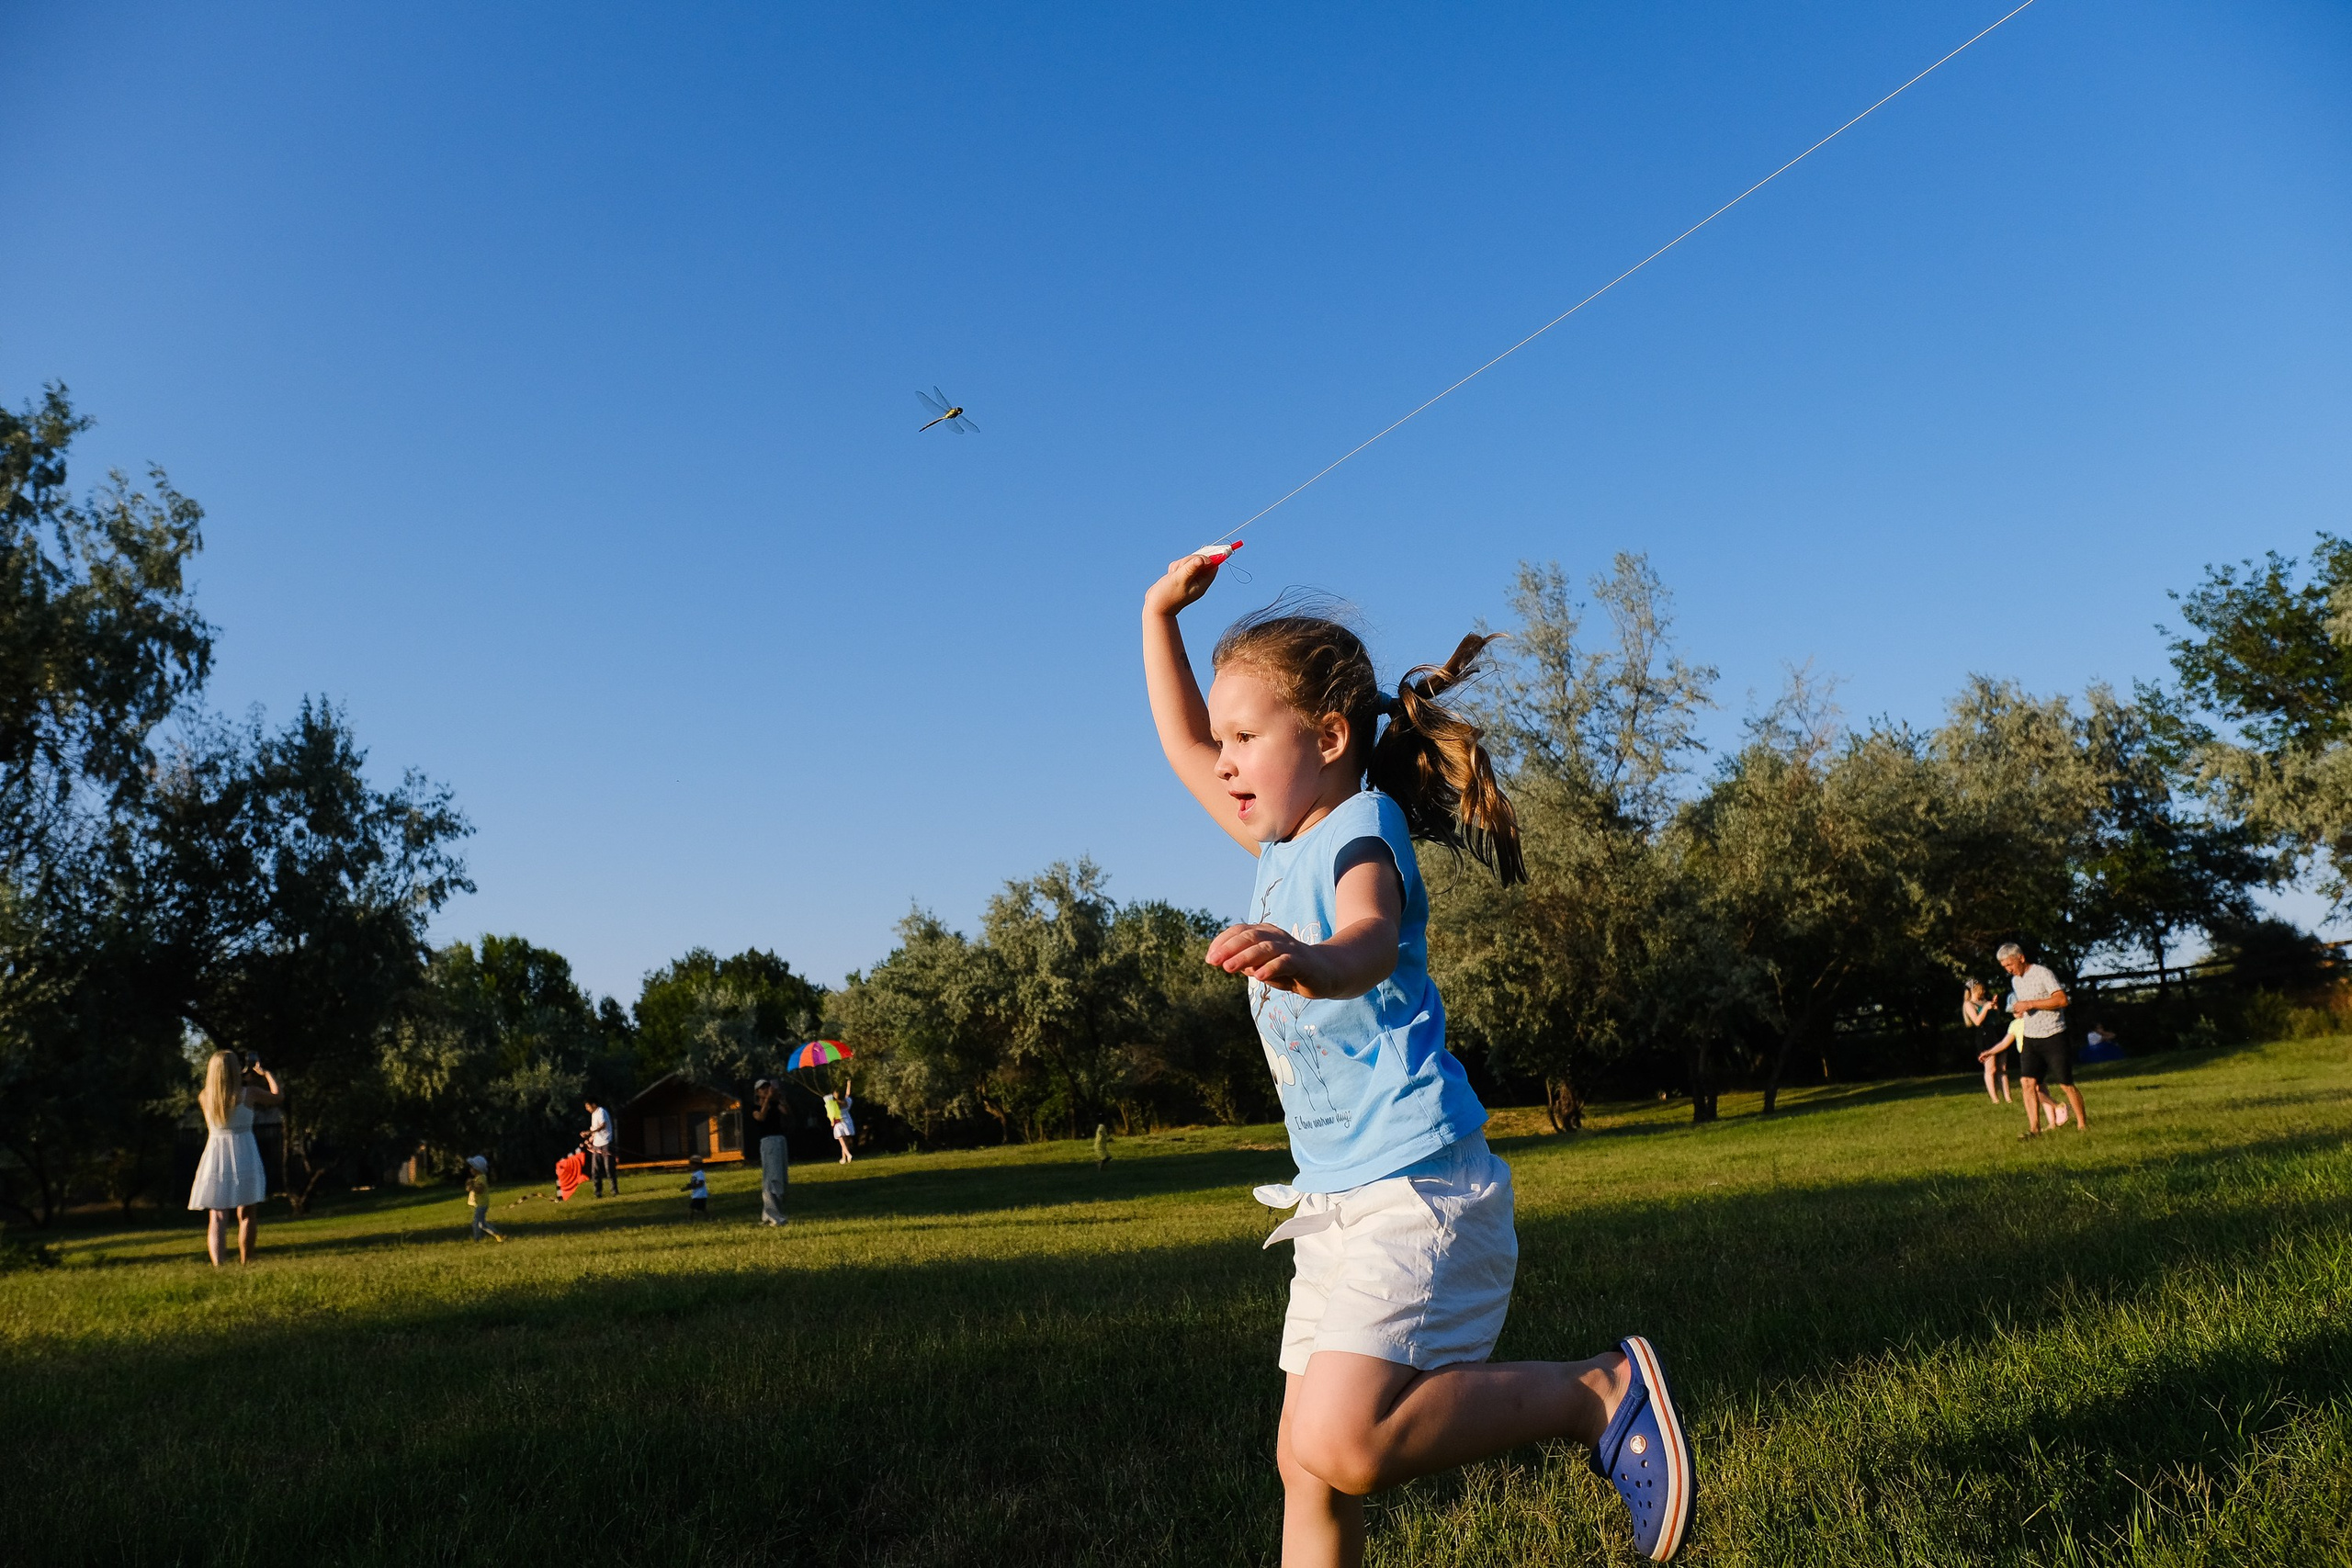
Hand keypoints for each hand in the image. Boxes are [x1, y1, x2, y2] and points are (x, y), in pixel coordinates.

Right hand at [1143, 551, 1223, 617]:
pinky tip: (1170, 575)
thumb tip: (1204, 559)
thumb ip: (1191, 568)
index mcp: (1202, 583)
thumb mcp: (1180, 579)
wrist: (1155, 607)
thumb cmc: (1167, 595)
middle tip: (1180, 570)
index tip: (1195, 559)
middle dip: (1189, 561)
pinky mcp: (1181, 577)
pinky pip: (1180, 565)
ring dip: (1180, 564)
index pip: (1212, 566)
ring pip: (1189, 561)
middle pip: (1200, 561)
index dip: (1206, 558)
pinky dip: (1175, 567)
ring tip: (1173, 574)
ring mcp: (1189, 579)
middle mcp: (1198, 581)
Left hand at [1206, 922, 1336, 996]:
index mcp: (1265, 934)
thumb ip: (1247, 964)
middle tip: (1214, 962)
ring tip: (1229, 968)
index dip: (1222, 942)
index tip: (1210, 958)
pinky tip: (1258, 977)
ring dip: (1245, 957)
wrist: (1326, 973)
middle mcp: (1277, 937)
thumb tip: (1226, 962)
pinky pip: (1285, 962)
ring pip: (1265, 948)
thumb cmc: (1290, 970)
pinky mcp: (1303, 962)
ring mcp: (1290, 948)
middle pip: (1250, 937)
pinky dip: (1270, 968)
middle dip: (1229, 948)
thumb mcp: (1264, 967)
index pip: (1240, 931)